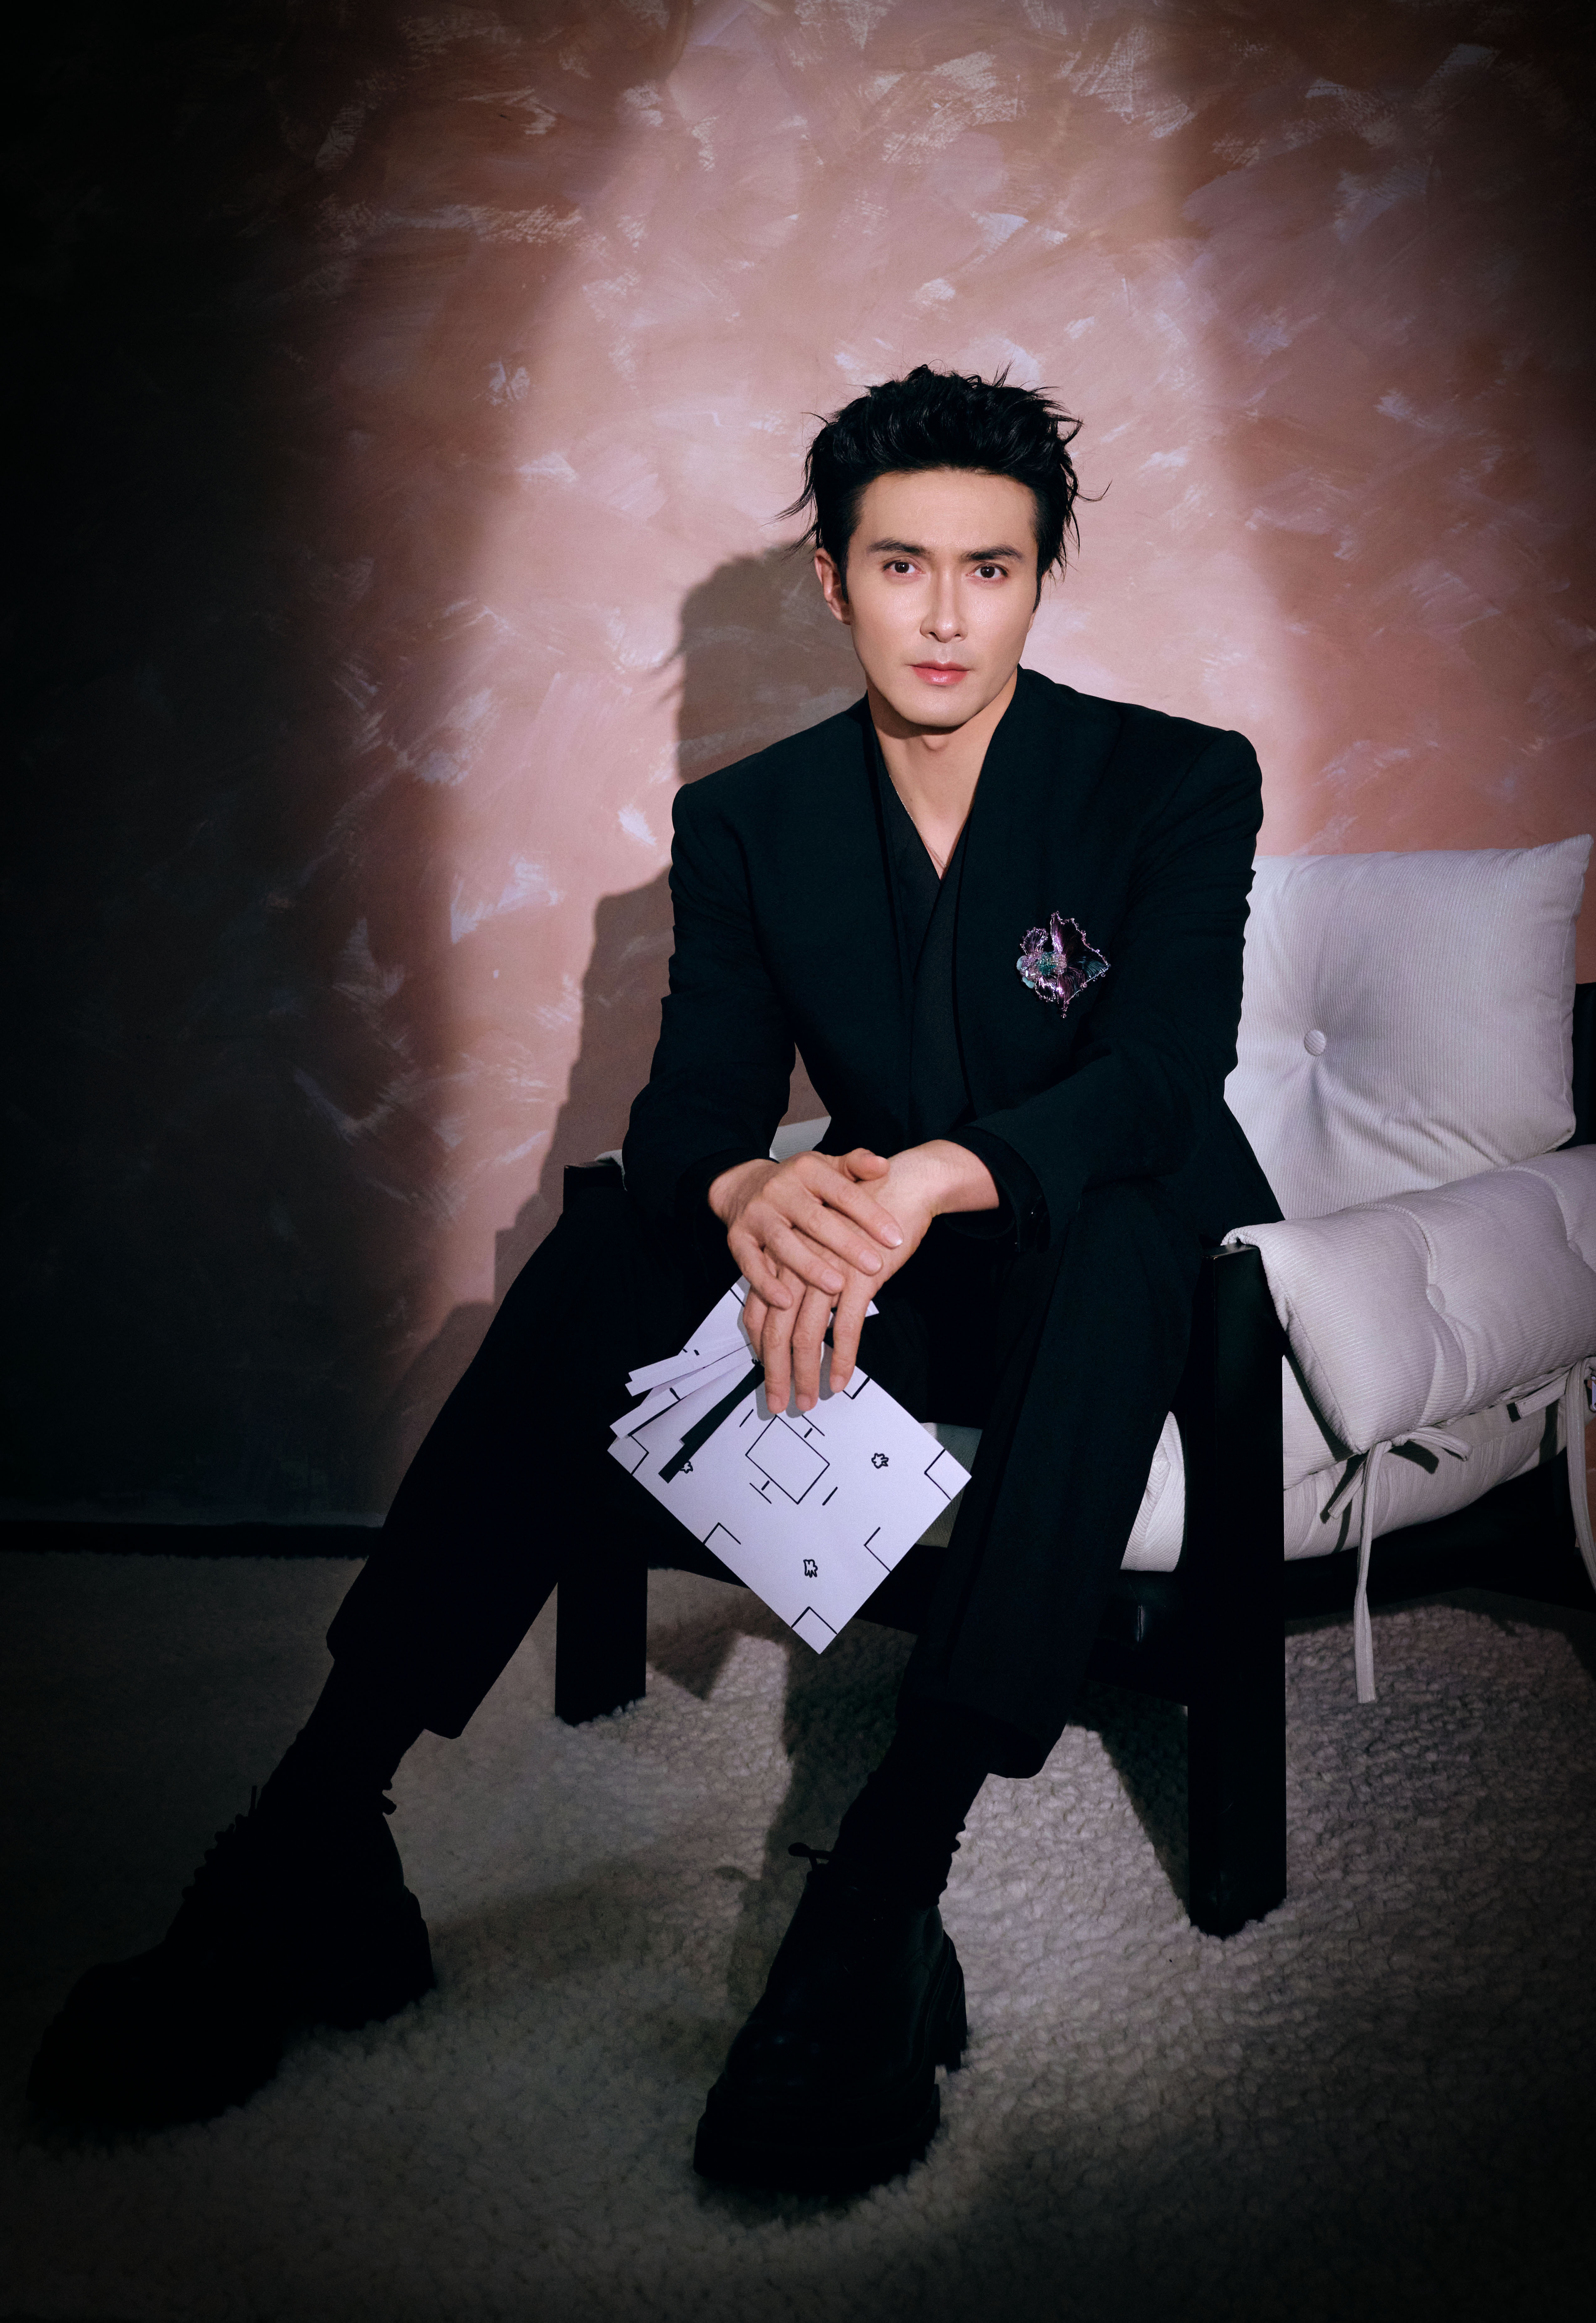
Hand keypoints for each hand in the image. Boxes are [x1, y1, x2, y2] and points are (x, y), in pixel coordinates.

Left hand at [710, 1141, 997, 1411]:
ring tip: (809, 1400)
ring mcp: (827, 1272)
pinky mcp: (859, 1277)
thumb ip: (801, 1274)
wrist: (899, 1185)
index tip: (765, 1376)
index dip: (759, 1350)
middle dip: (775, 1373)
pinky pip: (845, 1328)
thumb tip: (789, 1313)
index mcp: (784, 1258)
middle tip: (780, 1404)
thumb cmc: (860, 1216)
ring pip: (806, 1335)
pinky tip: (840, 1379)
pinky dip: (841, 1358)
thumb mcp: (821, 1244)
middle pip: (776, 1331)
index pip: (758, 1312)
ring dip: (806, 1373)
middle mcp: (798, 1266)